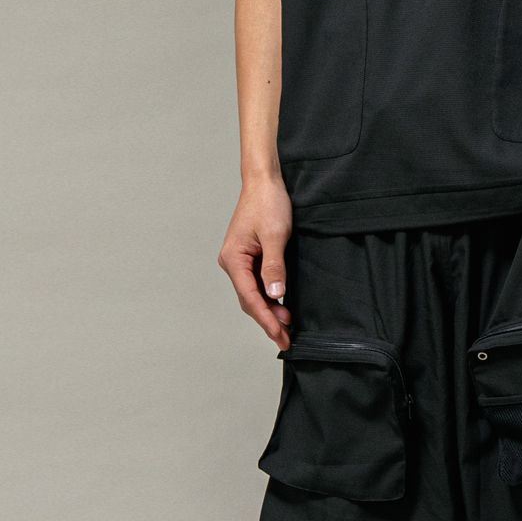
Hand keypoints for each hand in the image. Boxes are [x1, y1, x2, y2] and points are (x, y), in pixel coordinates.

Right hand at [218, 177, 293, 346]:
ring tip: (288, 326)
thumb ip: (274, 266)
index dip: (266, 318)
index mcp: (234, 259)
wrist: (265, 181)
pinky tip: (282, 306)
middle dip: (268, 320)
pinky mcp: (251, 257)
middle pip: (250, 300)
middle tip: (287, 339)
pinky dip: (270, 297)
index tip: (280, 334)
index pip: (250, 297)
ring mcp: (241, 261)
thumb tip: (275, 294)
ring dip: (270, 310)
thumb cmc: (268, 203)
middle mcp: (233, 263)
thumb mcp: (274, 235)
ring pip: (254, 294)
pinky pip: (258, 283)